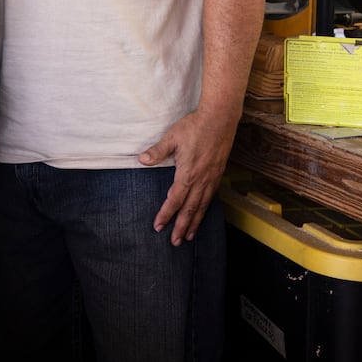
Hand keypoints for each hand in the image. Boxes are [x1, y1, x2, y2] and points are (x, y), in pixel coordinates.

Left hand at [138, 109, 234, 245]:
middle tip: (174, 242)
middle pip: (190, 209)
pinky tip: (202, 213)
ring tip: (189, 236)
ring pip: (202, 206)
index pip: (175, 200)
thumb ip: (157, 151)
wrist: (220, 119)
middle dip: (181, 226)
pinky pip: (211, 197)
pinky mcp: (218, 173)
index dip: (166, 214)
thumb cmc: (194, 126)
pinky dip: (205, 209)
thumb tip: (141, 160)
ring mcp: (212, 178)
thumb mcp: (172, 137)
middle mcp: (201, 180)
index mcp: (188, 173)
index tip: (159, 226)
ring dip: (195, 222)